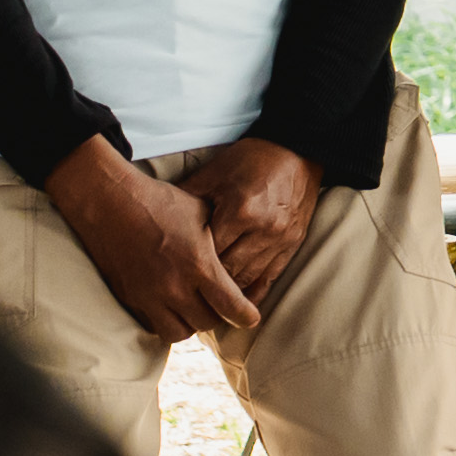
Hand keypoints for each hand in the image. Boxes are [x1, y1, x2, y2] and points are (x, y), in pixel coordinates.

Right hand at [43, 134, 258, 338]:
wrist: (109, 203)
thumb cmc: (161, 202)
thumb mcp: (203, 214)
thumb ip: (223, 241)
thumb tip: (242, 256)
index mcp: (198, 265)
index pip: (231, 307)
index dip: (247, 317)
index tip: (251, 317)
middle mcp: (173, 287)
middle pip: (207, 324)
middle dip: (220, 318)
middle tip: (222, 306)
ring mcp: (147, 295)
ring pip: (178, 333)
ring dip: (191, 324)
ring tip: (195, 308)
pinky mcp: (128, 297)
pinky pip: (151, 324)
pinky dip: (165, 320)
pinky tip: (171, 306)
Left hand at [186, 137, 321, 299]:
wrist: (298, 150)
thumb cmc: (252, 159)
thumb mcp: (214, 173)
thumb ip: (187, 198)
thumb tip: (157, 219)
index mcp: (241, 210)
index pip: (208, 252)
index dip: (188, 268)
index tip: (170, 278)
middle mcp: (264, 229)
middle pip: (228, 271)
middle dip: (205, 286)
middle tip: (181, 297)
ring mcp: (281, 239)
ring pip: (248, 279)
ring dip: (227, 294)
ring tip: (203, 305)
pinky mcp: (293, 244)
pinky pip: (270, 278)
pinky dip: (252, 294)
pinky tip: (238, 305)